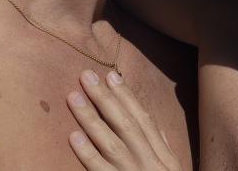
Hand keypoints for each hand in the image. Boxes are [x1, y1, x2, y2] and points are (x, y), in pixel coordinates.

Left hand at [66, 70, 180, 170]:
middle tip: (85, 76)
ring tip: (73, 97)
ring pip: (110, 143)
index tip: (111, 76)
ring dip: (90, 118)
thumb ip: (162, 150)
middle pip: (126, 125)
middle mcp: (150, 165)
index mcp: (163, 158)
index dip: (127, 97)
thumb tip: (152, 126)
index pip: (144, 120)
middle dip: (105, 99)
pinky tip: (73, 136)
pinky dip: (87, 153)